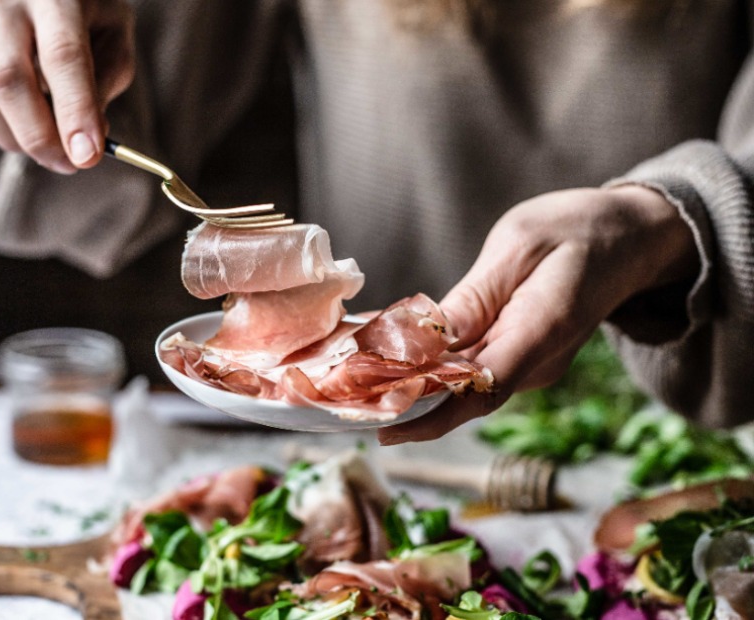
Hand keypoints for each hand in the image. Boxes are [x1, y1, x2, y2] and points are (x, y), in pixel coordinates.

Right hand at [0, 0, 134, 172]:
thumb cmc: (89, 18)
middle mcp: (5, 5)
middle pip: (9, 80)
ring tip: (43, 140)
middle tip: (68, 165)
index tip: (86, 157)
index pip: (63, 57)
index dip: (74, 112)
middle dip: (40, 136)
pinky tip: (10, 123)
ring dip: (12, 135)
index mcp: (57, 0)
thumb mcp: (114, 40)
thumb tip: (87, 140)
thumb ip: (105, 84)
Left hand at [378, 185, 699, 443]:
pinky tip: (393, 355)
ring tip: (358, 379)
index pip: (483, 388)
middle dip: (408, 401)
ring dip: (415, 384)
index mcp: (540, 330)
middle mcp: (535, 360)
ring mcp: (529, 362)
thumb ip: (477, 296)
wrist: (626, 239)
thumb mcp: (520, 245)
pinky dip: (434, 365)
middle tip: (348, 400)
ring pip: (465, 385)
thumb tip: (433, 337)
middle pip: (466, 394)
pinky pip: (472, 367)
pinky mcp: (520, 354)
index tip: (387, 429)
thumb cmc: (575, 231)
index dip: (433, 415)